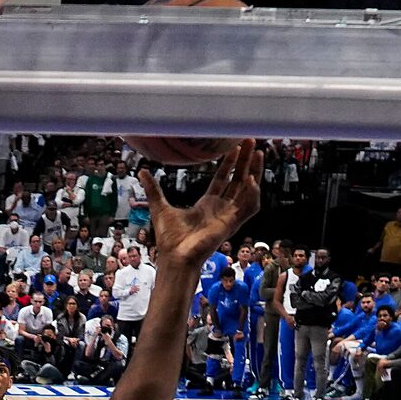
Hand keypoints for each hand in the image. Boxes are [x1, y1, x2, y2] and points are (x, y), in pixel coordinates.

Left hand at [140, 141, 262, 267]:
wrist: (175, 257)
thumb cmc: (169, 239)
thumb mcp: (160, 207)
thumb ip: (153, 190)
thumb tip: (141, 172)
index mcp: (207, 205)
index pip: (223, 179)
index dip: (230, 163)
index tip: (235, 147)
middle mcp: (220, 209)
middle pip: (238, 180)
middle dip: (245, 161)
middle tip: (251, 141)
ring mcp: (228, 216)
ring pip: (248, 190)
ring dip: (255, 172)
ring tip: (259, 154)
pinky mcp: (232, 224)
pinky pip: (249, 207)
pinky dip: (252, 194)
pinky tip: (252, 179)